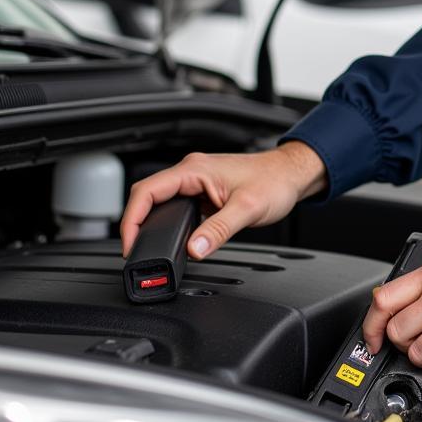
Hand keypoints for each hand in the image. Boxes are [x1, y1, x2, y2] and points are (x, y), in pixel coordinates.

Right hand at [119, 141, 326, 259]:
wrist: (292, 174)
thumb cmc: (275, 181)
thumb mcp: (247, 208)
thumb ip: (219, 230)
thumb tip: (194, 249)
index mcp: (195, 169)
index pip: (147, 190)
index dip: (131, 219)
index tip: (129, 243)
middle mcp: (192, 172)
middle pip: (148, 196)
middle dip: (136, 223)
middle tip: (134, 252)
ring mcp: (197, 182)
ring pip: (161, 202)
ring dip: (151, 223)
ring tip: (147, 248)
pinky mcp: (204, 192)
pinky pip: (175, 207)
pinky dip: (167, 223)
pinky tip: (169, 238)